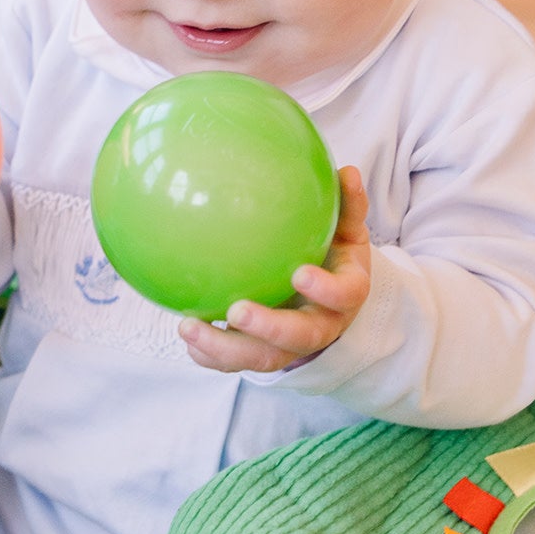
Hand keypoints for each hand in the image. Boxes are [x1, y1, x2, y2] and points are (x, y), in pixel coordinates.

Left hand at [180, 167, 370, 374]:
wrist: (327, 296)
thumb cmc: (334, 254)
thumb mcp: (347, 230)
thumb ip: (348, 205)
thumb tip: (347, 171)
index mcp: (345, 296)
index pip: (343, 296)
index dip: (325, 290)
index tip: (299, 273)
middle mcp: (321, 327)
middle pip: (299, 339)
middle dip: (268, 328)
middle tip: (237, 310)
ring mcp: (290, 347)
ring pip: (262, 358)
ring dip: (225, 347)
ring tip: (188, 326)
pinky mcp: (264, 354)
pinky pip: (235, 362)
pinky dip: (210, 355)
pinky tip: (186, 334)